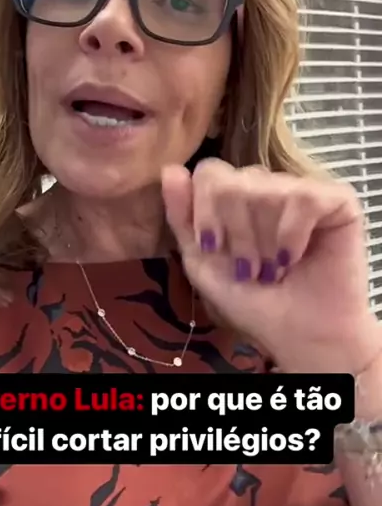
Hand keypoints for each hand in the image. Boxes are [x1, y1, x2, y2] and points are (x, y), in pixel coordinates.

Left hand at [161, 159, 381, 373]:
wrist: (300, 336)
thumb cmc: (252, 302)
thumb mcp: (202, 262)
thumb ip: (182, 217)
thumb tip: (169, 169)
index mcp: (234, 196)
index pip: (209, 172)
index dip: (205, 212)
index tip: (212, 247)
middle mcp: (267, 186)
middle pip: (232, 181)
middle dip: (234, 234)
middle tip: (249, 268)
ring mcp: (301, 189)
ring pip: (265, 188)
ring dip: (262, 243)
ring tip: (273, 271)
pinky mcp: (336, 200)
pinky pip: (302, 197)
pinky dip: (292, 236)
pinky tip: (294, 259)